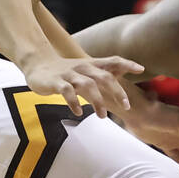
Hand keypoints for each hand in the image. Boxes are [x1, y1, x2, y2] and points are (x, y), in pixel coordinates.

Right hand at [23, 51, 144, 117]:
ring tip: (102, 116)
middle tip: (126, 106)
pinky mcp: (56, 82)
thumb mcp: (87, 70)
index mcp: (92, 64)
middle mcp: (83, 67)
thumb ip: (103, 74)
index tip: (140, 69)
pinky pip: (67, 91)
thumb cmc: (67, 71)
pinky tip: (79, 112)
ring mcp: (69, 74)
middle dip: (117, 91)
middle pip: (104, 76)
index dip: (127, 64)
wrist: (37, 64)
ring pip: (87, 85)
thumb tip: (123, 82)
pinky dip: (74, 102)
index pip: (113, 60)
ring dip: (97, 101)